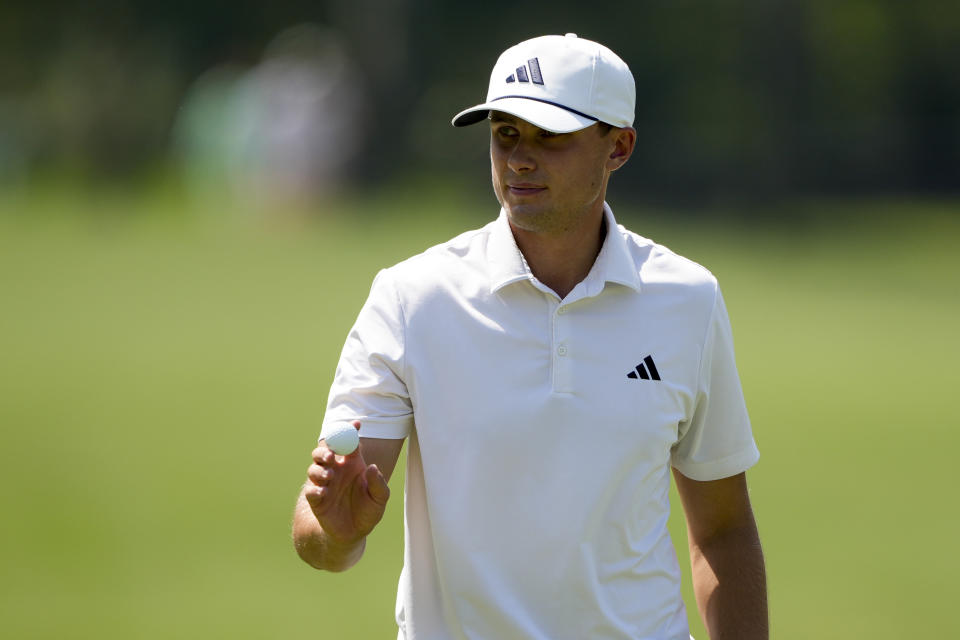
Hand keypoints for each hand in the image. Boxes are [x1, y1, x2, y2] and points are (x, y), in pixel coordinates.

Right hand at [304, 421, 390, 545]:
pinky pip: (310, 490)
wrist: (352, 534)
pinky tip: (323, 492)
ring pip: (313, 468)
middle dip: (325, 449)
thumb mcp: (380, 499)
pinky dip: (315, 489)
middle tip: (331, 455)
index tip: (356, 423)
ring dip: (319, 469)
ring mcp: (324, 483)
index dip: (351, 431)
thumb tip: (372, 467)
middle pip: (325, 450)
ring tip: (329, 476)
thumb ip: (378, 484)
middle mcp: (336, 470)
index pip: (349, 442)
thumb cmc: (368, 512)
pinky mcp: (316, 499)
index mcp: (352, 464)